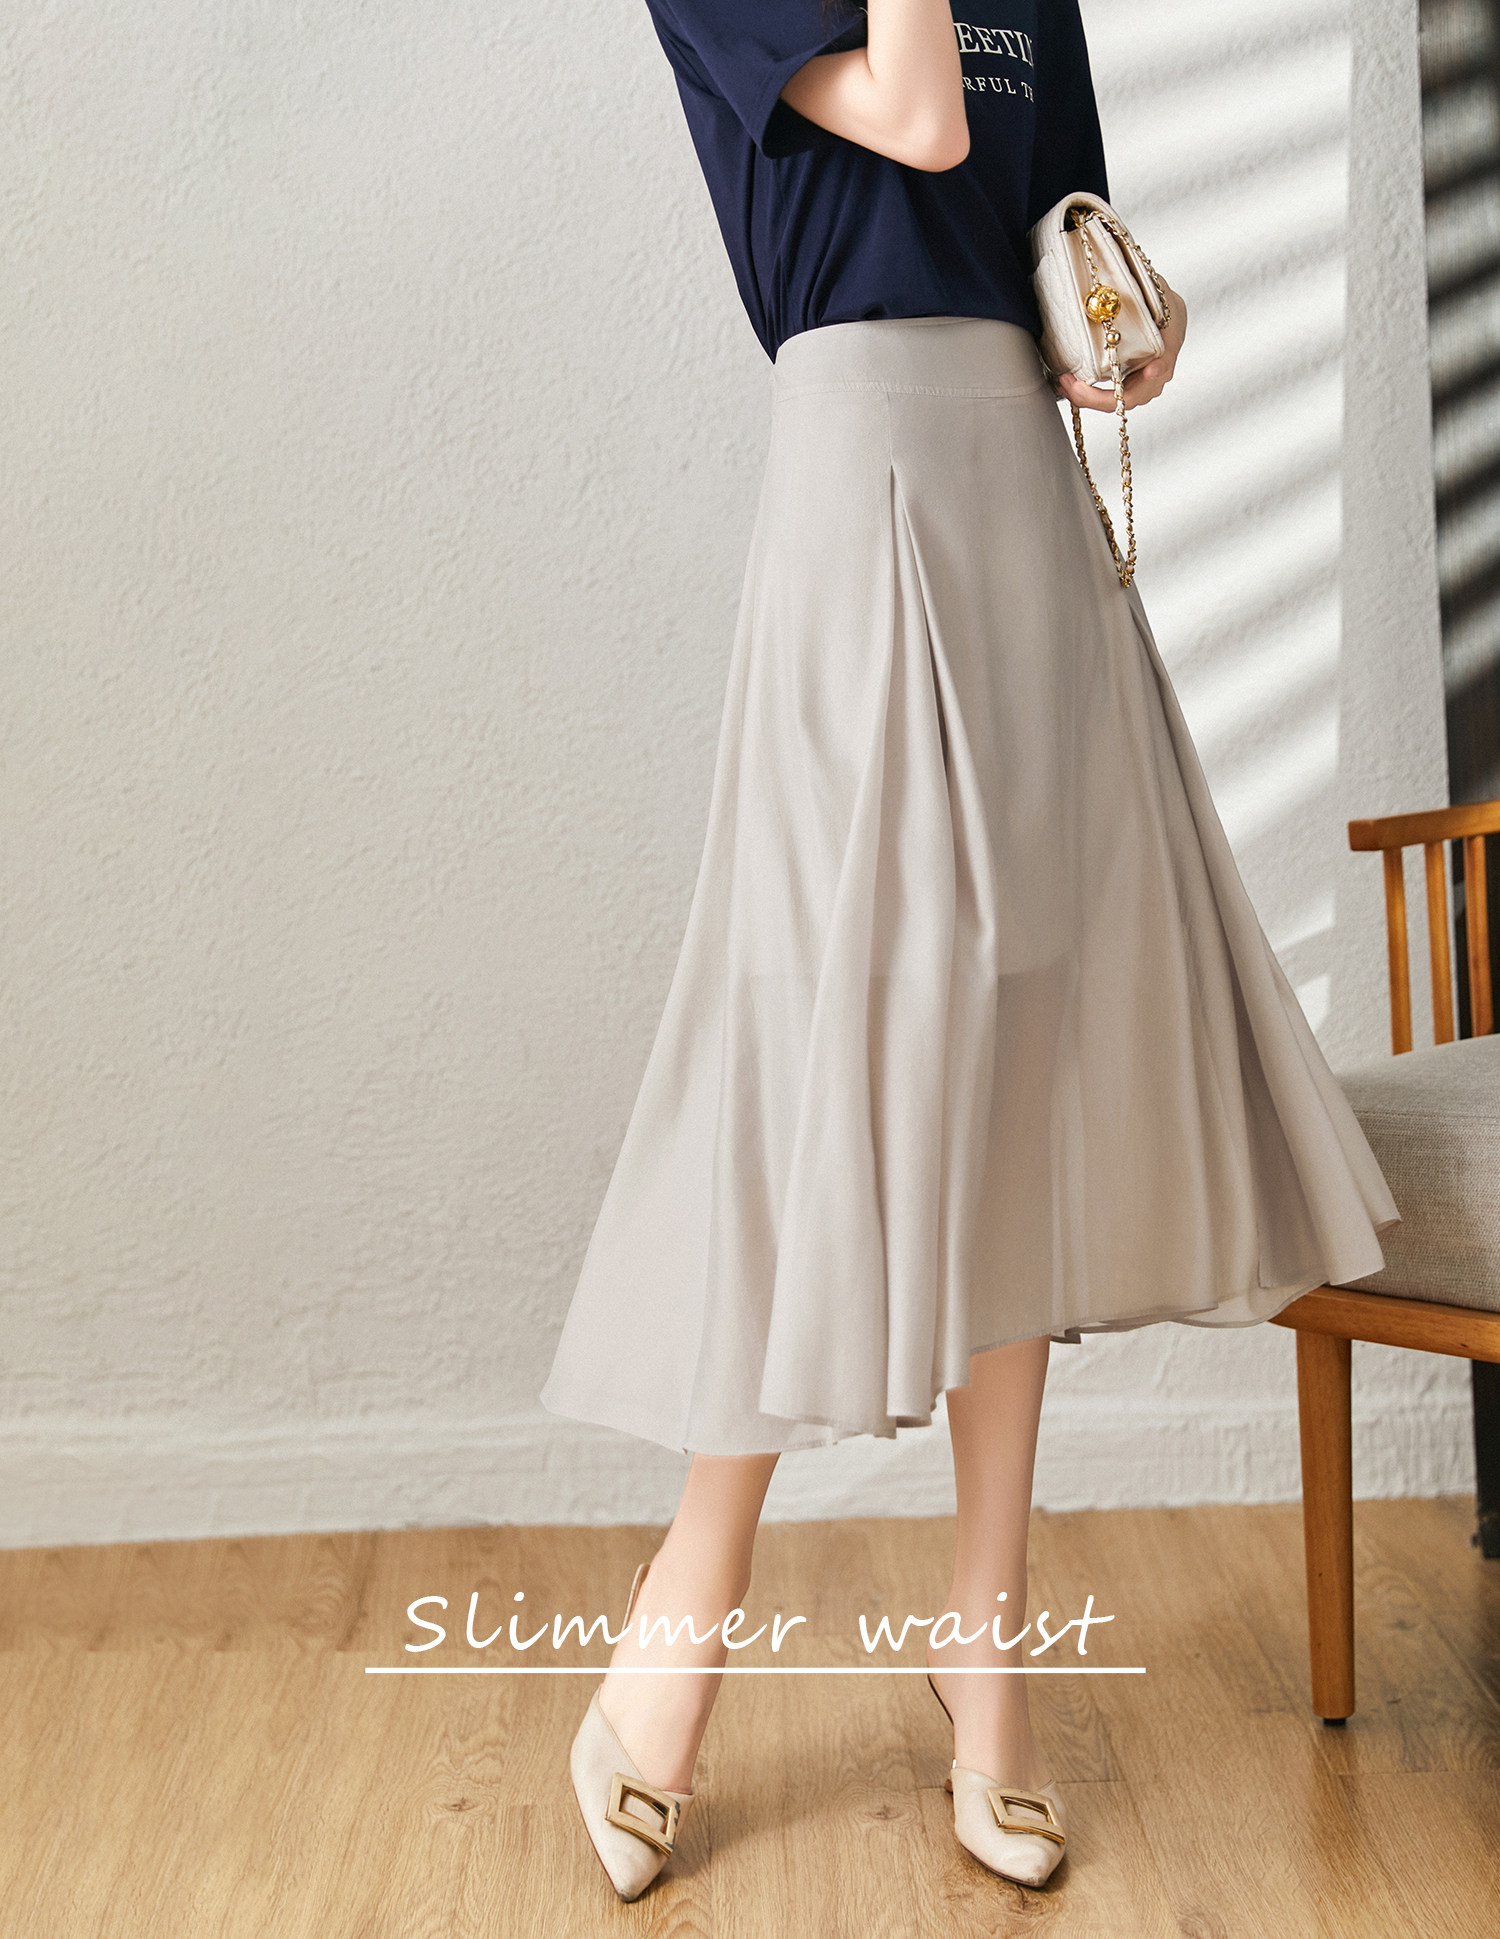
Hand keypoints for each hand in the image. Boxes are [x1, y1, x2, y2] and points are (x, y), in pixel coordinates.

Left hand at [1055, 284, 1186, 411]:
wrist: (1165, 315)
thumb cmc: (1160, 304)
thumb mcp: (1157, 293)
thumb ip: (1147, 285)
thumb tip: (1125, 260)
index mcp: (1166, 348)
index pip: (1163, 364)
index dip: (1156, 369)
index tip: (1148, 370)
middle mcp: (1156, 373)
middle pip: (1130, 397)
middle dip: (1097, 396)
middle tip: (1071, 384)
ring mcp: (1142, 384)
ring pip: (1117, 402)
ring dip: (1088, 397)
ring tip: (1064, 384)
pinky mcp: (1127, 385)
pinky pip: (1108, 398)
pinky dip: (1088, 394)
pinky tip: (1068, 385)